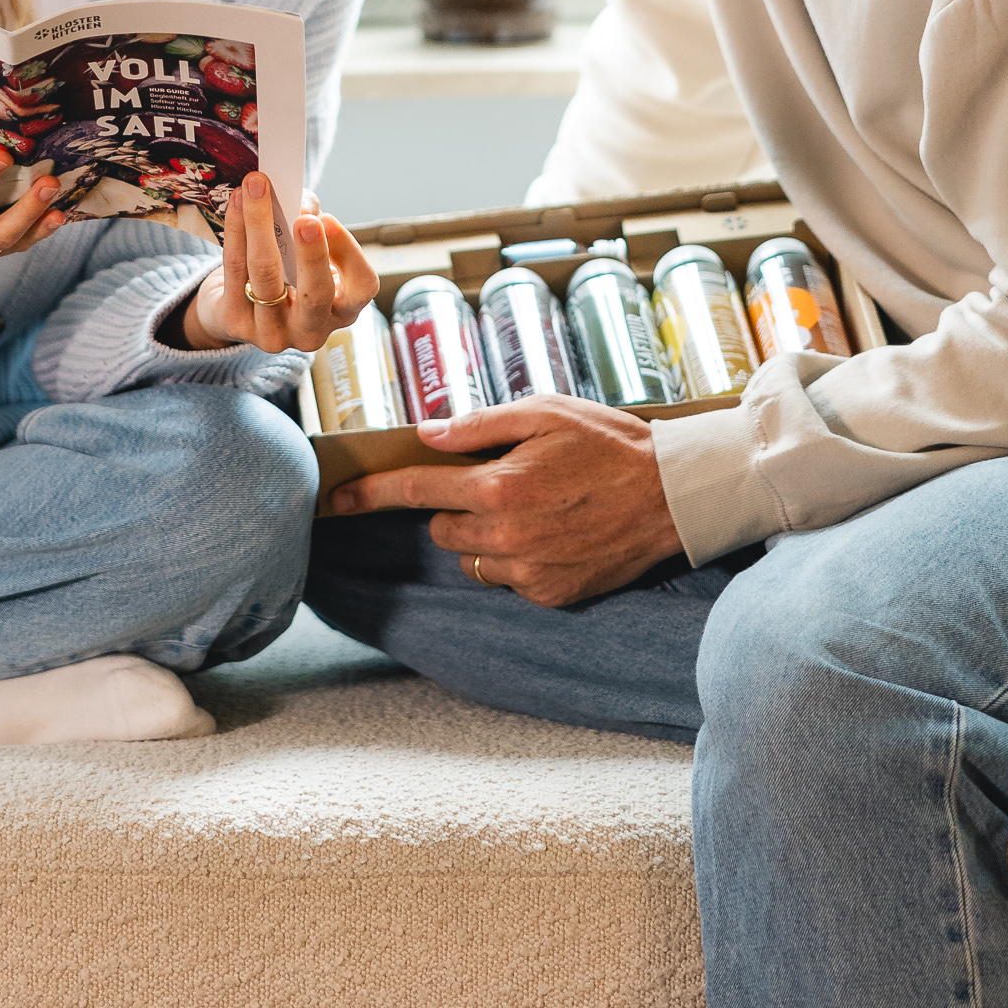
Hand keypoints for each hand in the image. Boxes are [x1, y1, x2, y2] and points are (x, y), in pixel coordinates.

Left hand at [182, 175, 378, 355]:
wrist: (239, 307)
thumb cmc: (287, 271)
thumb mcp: (310, 251)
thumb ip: (311, 223)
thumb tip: (300, 203)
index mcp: (343, 309)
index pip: (362, 287)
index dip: (349, 253)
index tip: (328, 220)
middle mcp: (312, 328)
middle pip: (315, 294)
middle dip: (311, 254)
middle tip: (304, 219)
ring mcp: (273, 332)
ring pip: (267, 276)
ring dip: (261, 225)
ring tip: (257, 188)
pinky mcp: (236, 323)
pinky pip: (235, 270)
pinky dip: (236, 230)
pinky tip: (237, 202)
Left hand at [323, 394, 679, 606]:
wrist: (674, 495)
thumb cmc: (610, 442)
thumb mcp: (544, 412)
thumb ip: (478, 426)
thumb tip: (426, 435)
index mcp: (497, 488)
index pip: (413, 491)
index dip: (367, 493)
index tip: (334, 501)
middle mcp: (506, 537)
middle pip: (441, 526)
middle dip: (456, 503)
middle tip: (501, 479)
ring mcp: (528, 573)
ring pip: (470, 557)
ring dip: (484, 534)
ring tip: (534, 506)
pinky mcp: (550, 595)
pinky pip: (506, 578)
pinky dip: (517, 557)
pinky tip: (554, 532)